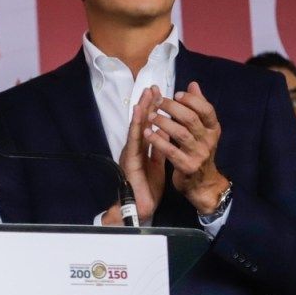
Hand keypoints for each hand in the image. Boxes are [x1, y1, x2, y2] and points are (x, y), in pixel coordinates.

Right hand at [102, 88, 164, 225]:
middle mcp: (134, 149)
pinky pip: (135, 144)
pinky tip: (141, 119)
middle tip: (151, 87)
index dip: (153, 109)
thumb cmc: (147, 188)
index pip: (148, 125)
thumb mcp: (157, 164)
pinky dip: (137, 130)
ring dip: (140, 113)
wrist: (141, 207)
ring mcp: (130, 154)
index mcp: (142, 149)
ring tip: (144, 97)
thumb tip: (166, 133)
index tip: (159, 93)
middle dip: (146, 105)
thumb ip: (160, 148)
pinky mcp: (129, 163)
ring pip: (136, 130)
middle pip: (141, 123)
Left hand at [145, 82, 229, 212]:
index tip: (176, 93)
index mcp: (214, 129)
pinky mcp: (187, 166)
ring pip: (180, 133)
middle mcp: (209, 140)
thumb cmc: (198, 151)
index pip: (207, 110)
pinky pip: (170, 151)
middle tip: (157, 101)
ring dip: (163, 122)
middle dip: (172, 108)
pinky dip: (157, 140)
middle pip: (191, 119)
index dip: (192, 100)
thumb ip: (197, 107)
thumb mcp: (202, 130)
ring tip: (150, 116)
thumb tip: (193, 84)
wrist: (202, 182)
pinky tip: (147, 133)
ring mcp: (199, 154)